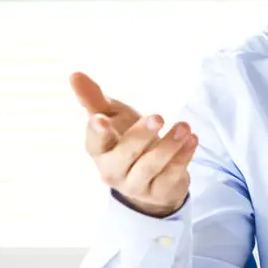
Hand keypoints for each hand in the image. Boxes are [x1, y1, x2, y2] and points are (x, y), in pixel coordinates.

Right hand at [70, 72, 196, 218]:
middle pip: (125, 155)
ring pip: (151, 167)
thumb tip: (74, 74)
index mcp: (100, 151)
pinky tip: (192, 140)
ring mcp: (137, 185)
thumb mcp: (114, 117)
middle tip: (158, 117)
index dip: (96, 132)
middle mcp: (114, 171)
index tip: (100, 119)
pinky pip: (172, 176)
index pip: (95, 143)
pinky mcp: (160, 193)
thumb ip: (95, 99)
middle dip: (141, 136)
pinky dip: (184, 157)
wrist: (153, 176)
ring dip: (169, 145)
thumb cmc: (127, 140)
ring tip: (184, 127)